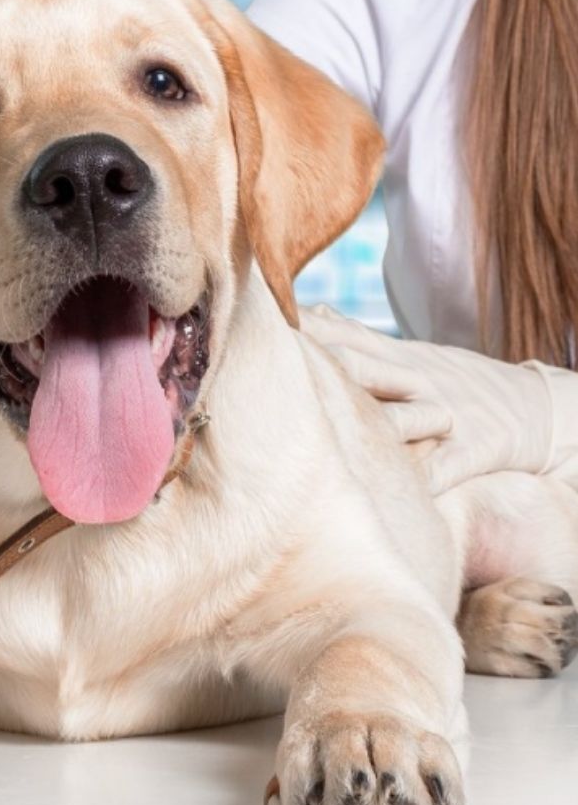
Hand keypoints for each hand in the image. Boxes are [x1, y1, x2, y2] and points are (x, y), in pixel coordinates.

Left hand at [300, 304, 553, 493]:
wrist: (539, 408)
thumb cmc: (459, 382)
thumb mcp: (412, 353)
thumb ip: (361, 338)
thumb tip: (314, 312)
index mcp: (401, 358)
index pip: (347, 337)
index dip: (308, 331)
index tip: (266, 324)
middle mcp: (418, 380)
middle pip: (365, 368)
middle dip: (324, 366)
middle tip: (278, 365)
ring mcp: (447, 413)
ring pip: (403, 414)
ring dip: (372, 421)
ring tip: (329, 430)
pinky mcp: (476, 449)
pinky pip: (446, 467)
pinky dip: (425, 477)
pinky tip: (400, 492)